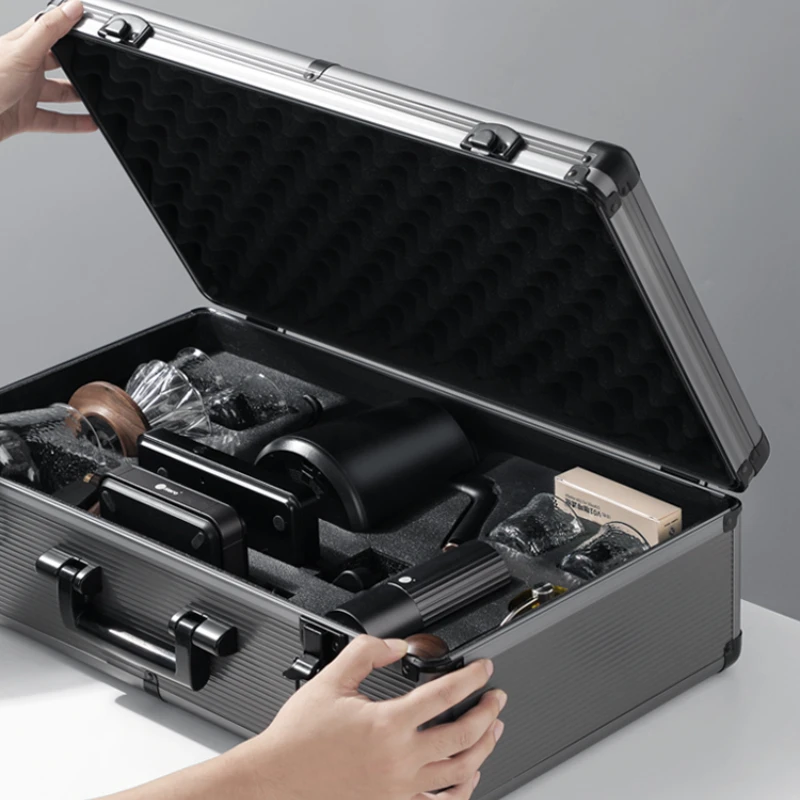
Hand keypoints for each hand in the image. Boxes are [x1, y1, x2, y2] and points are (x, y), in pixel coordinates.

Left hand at [0, 0, 95, 142]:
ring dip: (78, 97)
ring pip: (58, 94)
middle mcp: (25, 68)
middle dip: (77, 66)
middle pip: (57, 64)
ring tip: (97, 98)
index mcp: (22, 46)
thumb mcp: (24, 51)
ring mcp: (25, 93)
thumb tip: (72, 7)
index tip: (87, 23)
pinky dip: (75, 123)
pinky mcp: (26, 117)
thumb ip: (50, 30)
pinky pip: (56, 121)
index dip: (67, 26)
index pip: (48, 30)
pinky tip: (89, 123)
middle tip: (97, 67)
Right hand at [233, 636, 506, 798]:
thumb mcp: (330, 680)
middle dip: (489, 712)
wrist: (276, 781)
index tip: (484, 670)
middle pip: (464, 735)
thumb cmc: (298, 738)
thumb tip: (397, 645)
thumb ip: (366, 653)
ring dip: (483, 748)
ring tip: (492, 731)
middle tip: (496, 698)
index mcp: (388, 724)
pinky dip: (461, 791)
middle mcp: (400, 759)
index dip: (471, 678)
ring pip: (460, 771)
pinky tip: (468, 777)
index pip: (445, 695)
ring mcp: (400, 789)